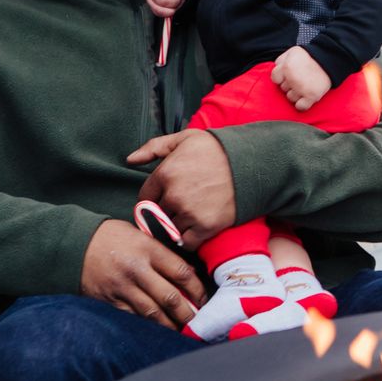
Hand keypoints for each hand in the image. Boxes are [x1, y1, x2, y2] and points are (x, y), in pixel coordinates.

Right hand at [79, 220, 204, 328]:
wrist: (74, 244)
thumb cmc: (112, 237)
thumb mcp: (141, 236)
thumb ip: (162, 254)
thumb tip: (187, 276)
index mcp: (148, 250)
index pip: (182, 273)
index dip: (197, 290)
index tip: (203, 299)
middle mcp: (137, 269)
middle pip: (170, 297)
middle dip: (187, 313)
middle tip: (197, 322)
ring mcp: (121, 287)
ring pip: (152, 312)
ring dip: (169, 325)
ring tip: (180, 330)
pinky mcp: (108, 300)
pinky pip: (131, 317)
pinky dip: (145, 325)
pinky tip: (155, 330)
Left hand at [132, 130, 235, 251]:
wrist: (252, 163)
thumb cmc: (217, 149)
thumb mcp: (185, 138)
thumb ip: (154, 147)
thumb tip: (129, 160)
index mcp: (165, 174)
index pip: (145, 197)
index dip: (154, 197)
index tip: (165, 196)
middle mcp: (174, 196)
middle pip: (158, 213)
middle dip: (167, 210)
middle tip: (183, 203)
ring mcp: (190, 213)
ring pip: (171, 228)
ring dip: (178, 224)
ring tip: (192, 214)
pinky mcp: (206, 227)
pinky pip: (187, 242)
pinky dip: (189, 238)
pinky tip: (196, 228)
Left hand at [272, 46, 331, 112]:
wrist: (330, 58)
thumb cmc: (310, 56)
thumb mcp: (292, 52)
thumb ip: (280, 61)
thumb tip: (275, 70)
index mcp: (286, 68)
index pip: (275, 79)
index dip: (281, 76)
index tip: (289, 74)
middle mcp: (292, 79)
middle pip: (283, 89)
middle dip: (289, 84)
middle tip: (299, 78)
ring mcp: (302, 89)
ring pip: (290, 98)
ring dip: (296, 93)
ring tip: (304, 86)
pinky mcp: (312, 96)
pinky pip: (301, 107)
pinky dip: (302, 104)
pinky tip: (305, 98)